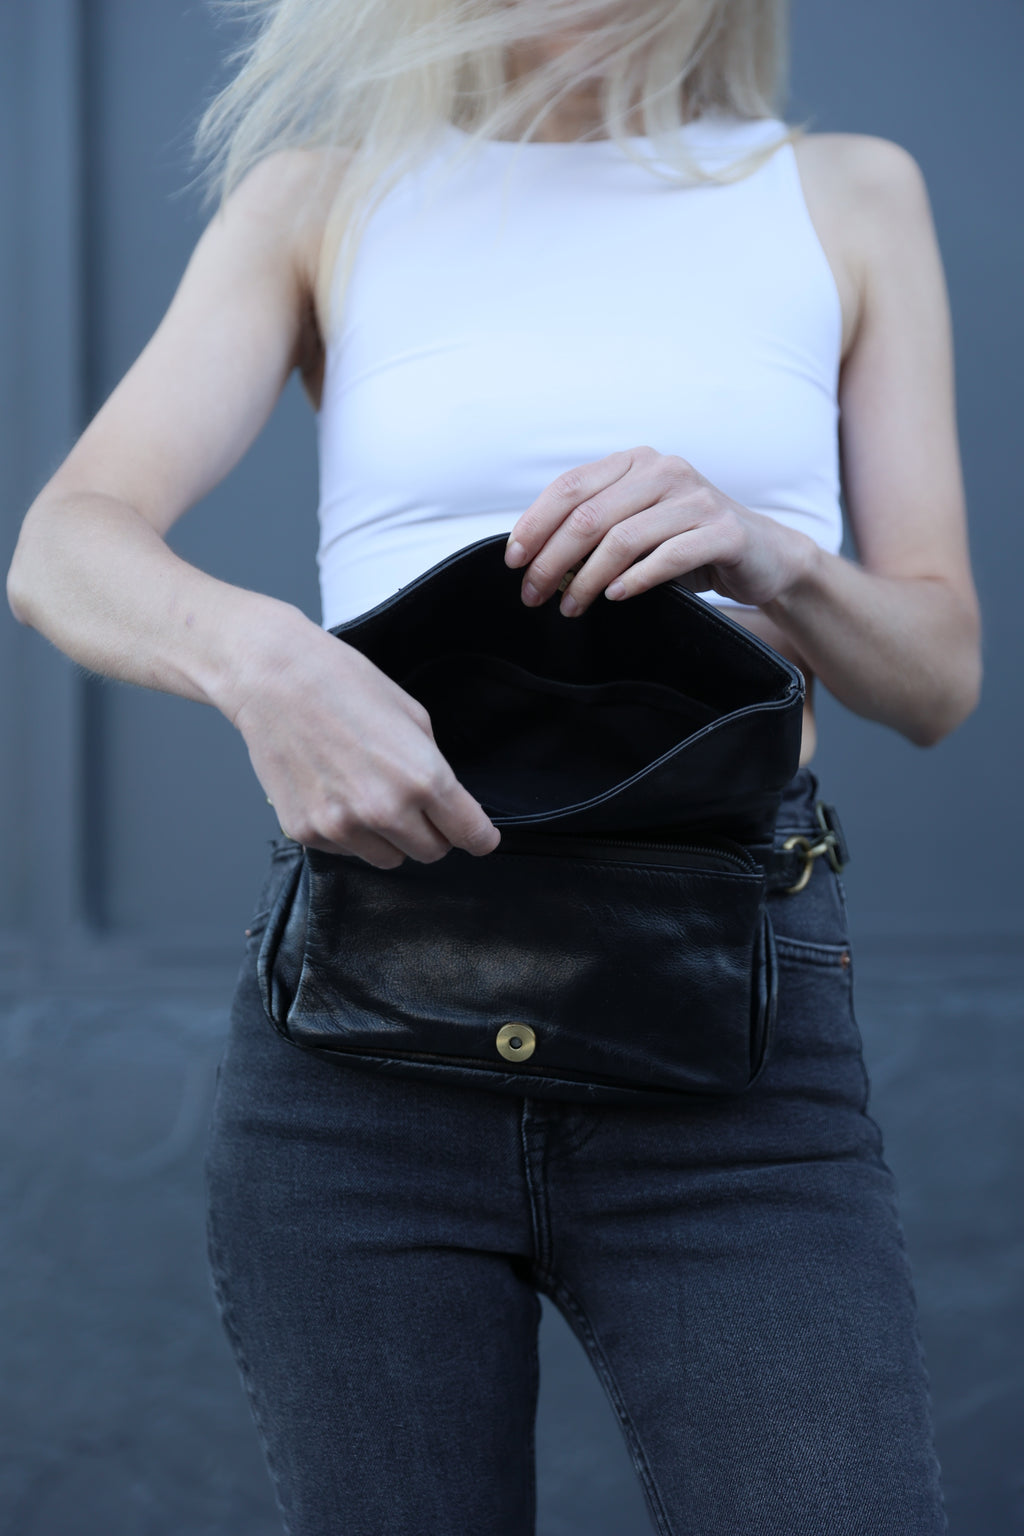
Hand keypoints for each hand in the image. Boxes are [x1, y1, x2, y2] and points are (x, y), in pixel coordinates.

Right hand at [229, 612, 499, 868]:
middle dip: (432, 833)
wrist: (273, 678)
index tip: (479, 837)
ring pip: (389, 859)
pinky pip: (347, 851)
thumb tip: (445, 802)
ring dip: (390, 838)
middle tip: (416, 804)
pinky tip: (336, 792)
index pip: (470, 835)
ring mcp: (342, 827)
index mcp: (422, 779)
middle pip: (432, 853)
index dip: (480, 837)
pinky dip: (350, 833)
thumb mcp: (412, 717)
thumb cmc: (342, 683)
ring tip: (369, 794)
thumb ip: (434, 768)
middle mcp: (385, 811)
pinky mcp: (307, 834)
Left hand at [504, 446, 814, 613]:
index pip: (570, 487)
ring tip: (570, 607)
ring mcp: (696, 498)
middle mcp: (665, 471)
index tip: (513, 562)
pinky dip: (636, 579)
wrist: (763, 556)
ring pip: (623, 538)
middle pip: (589, 516)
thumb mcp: (637, 527)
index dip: (535, 524)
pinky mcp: (723, 531)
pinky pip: (668, 556)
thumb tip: (533, 558)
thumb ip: (595, 528)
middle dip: (552, 560)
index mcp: (636, 463)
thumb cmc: (688, 544)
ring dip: (587, 579)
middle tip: (533, 595)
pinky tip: (615, 597)